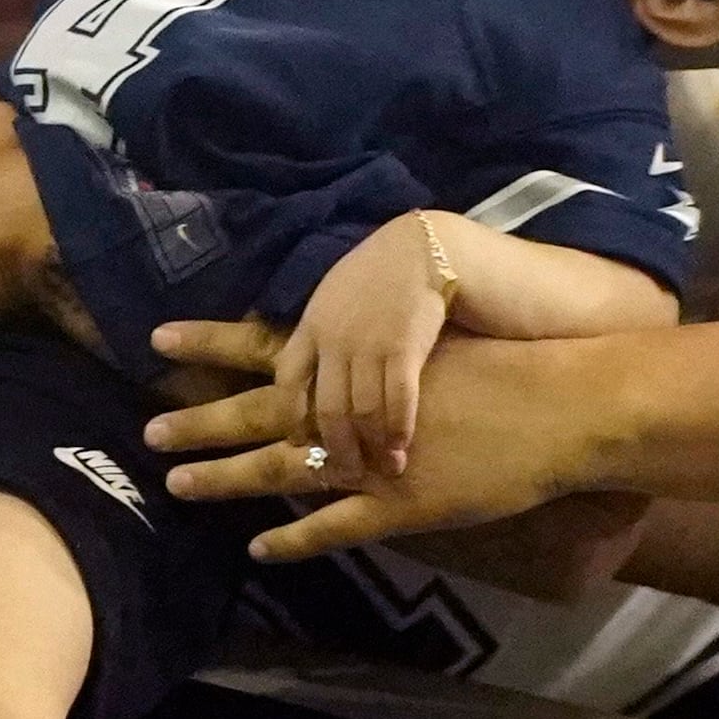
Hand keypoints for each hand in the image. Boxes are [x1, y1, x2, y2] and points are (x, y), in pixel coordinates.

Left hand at [148, 319, 616, 562]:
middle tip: (147, 429)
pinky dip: (292, 539)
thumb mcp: (429, 341)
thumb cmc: (505, 364)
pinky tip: (258, 547)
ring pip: (279, 471)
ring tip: (175, 486)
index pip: (267, 349)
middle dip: (199, 421)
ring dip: (225, 480)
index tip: (156, 339)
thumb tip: (351, 338)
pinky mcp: (397, 504)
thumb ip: (382, 349)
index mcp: (358, 363)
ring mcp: (369, 459)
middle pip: (257, 413)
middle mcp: (351, 408)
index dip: (212, 343)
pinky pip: (333, 526)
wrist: (559, 402)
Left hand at [282, 216, 454, 492]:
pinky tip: (402, 449)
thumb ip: (326, 330)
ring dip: (368, 446)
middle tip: (341, 474)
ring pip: (359, 411)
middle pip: (323, 406)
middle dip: (333, 446)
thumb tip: (312, 364)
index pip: (289, 379)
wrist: (429, 244)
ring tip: (379, 469)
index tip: (299, 444)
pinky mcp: (404, 346)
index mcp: (313, 323)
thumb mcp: (342, 294)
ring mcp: (367, 343)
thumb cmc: (388, 271)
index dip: (293, 417)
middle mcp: (334, 337)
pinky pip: (396, 400)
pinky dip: (397, 429)